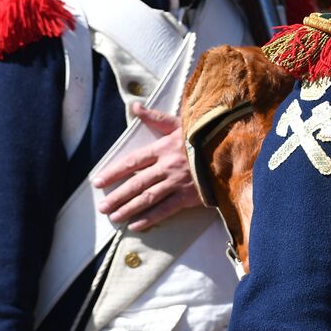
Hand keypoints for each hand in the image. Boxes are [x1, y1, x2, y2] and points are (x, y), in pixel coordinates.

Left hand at [93, 103, 201, 231]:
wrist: (233, 150)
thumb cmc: (206, 135)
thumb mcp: (181, 122)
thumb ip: (156, 117)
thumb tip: (135, 106)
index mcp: (163, 148)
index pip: (132, 161)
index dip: (113, 172)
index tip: (98, 182)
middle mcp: (167, 166)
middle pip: (136, 183)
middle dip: (117, 196)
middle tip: (102, 208)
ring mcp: (177, 183)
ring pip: (147, 198)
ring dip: (128, 209)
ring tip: (114, 217)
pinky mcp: (189, 196)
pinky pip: (166, 209)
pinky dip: (150, 218)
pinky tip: (136, 225)